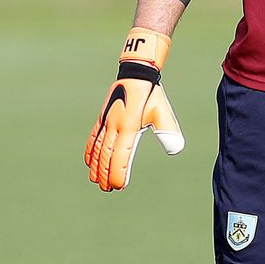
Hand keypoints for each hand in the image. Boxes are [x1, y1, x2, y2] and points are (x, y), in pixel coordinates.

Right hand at [85, 27, 184, 191]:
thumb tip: (176, 149)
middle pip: (106, 156)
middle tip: (109, 189)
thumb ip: (168, 131)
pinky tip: (89, 162)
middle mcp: (114, 126)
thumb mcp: (163, 112)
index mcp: (129, 127)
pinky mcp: (102, 117)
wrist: (136, 74)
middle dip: (106, 174)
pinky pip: (93, 138)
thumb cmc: (152, 95)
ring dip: (96, 167)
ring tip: (97, 181)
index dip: (118, 173)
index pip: (121, 156)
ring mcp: (106, 122)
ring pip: (97, 149)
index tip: (119, 185)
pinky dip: (90, 151)